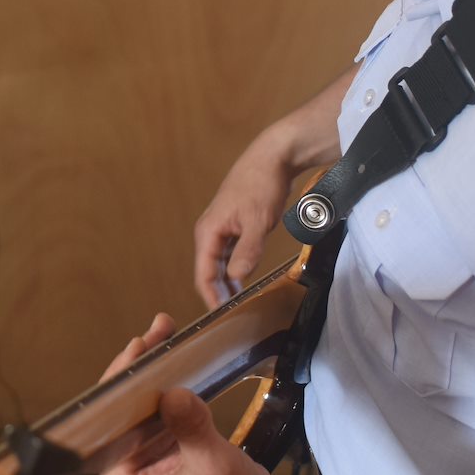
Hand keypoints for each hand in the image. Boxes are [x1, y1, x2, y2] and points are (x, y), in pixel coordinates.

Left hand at [94, 314, 274, 474]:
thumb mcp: (213, 465)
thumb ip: (192, 430)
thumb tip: (174, 395)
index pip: (105, 420)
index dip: (119, 381)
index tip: (137, 351)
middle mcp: (122, 464)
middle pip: (119, 404)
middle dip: (138, 365)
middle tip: (157, 332)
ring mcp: (140, 453)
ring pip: (137, 400)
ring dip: (152, 367)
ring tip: (164, 333)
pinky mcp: (159, 444)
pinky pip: (155, 404)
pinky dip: (165, 380)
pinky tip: (172, 355)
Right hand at [192, 133, 297, 309]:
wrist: (271, 157)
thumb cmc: (261, 185)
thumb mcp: (258, 222)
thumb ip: (247, 251)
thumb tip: (236, 278)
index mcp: (208, 231)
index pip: (203, 273)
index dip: (210, 296)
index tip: (220, 317)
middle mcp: (210, 231)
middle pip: (208, 270)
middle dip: (216, 293)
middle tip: (231, 316)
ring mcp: (221, 227)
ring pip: (218, 263)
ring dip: (225, 282)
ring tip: (237, 304)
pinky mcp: (233, 224)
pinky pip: (228, 253)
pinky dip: (234, 268)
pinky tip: (243, 280)